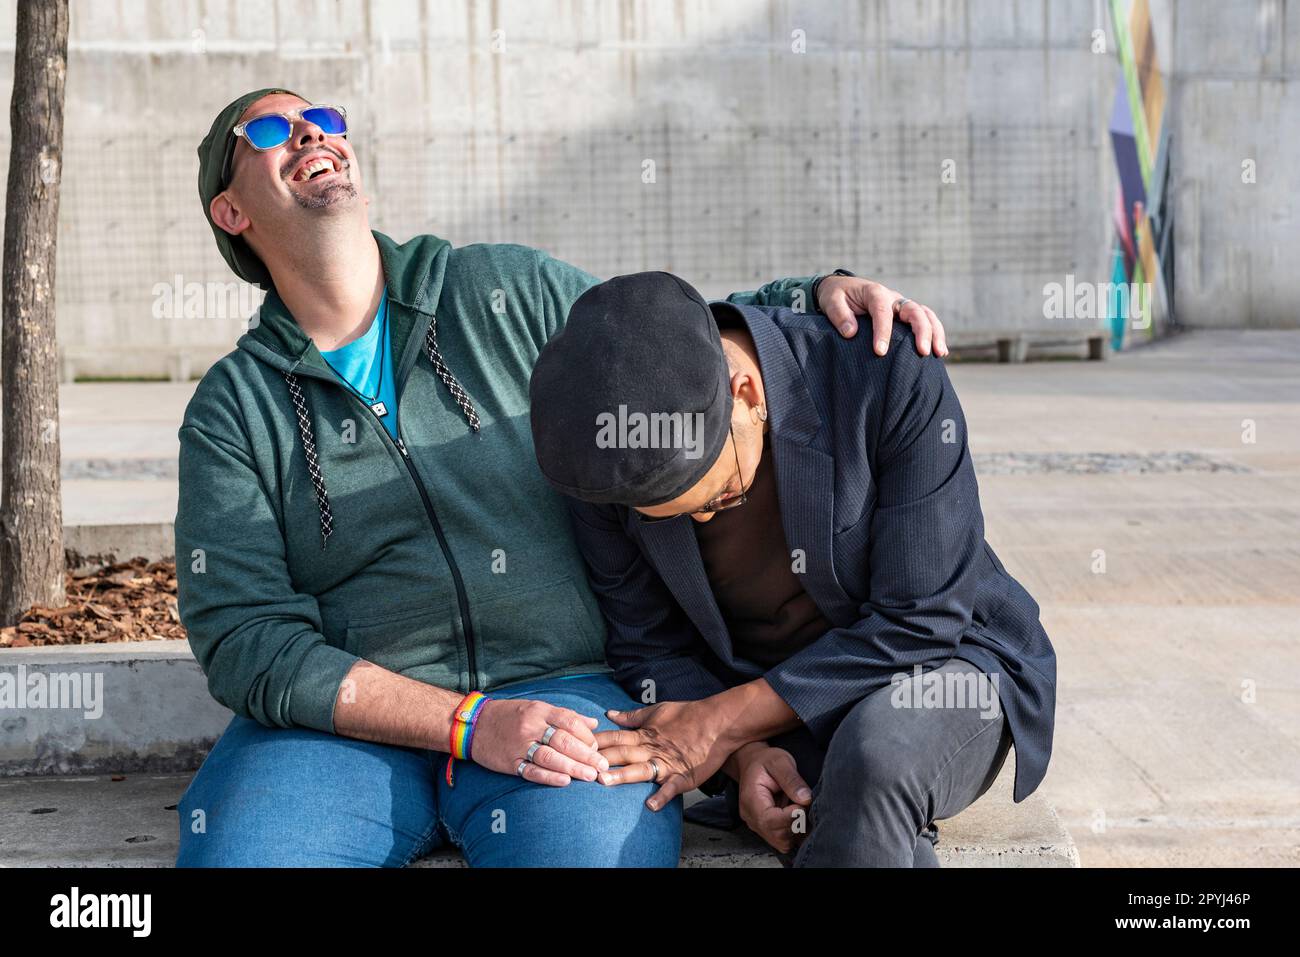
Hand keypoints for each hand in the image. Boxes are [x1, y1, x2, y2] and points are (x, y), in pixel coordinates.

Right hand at [470, 698, 608, 786]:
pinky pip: (531, 771)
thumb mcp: (536, 707)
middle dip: (586, 754)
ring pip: (550, 757)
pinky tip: (564, 781)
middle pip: (563, 740)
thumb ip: (565, 716)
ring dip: (573, 767)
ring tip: (590, 776)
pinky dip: (549, 777)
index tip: (597, 746)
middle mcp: (530, 726)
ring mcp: (519, 745)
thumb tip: (592, 723)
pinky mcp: (510, 762)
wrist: (474, 724)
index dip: (586, 735)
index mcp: (539, 711)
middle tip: (602, 765)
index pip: (569, 721)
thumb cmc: (509, 715)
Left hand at [594, 699, 735, 809]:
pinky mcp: (683, 776)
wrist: (718, 722)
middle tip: (580, 766)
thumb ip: (632, 716)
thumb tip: (610, 713)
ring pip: (640, 770)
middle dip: (600, 760)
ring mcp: (667, 763)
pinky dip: (661, 796)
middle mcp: (652, 748)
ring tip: (604, 782)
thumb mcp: (657, 710)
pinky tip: (650, 805)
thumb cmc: (688, 714)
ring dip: (622, 776)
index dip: (595, 742)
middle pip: (621, 754)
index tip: (575, 746)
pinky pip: (670, 787)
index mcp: (644, 734)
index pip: (614, 737)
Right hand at [736, 745, 812, 854]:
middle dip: (797, 823)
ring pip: (782, 842)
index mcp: (751, 800)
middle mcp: (751, 817)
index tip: (803, 803)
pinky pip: (783, 840)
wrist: (752, 763)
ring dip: (797, 829)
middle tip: (803, 804)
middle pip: (777, 836)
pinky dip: (794, 832)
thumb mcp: (780, 762)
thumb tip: (806, 799)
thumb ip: (792, 779)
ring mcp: (757, 826)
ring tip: (800, 808)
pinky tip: (798, 816)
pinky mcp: (766, 829)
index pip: (770, 821)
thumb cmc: (765, 761)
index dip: (791, 817)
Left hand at [816, 274, 947, 357]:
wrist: (842, 290)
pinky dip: (935, 333)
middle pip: (913, 310)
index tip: (880, 351)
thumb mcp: (831, 301)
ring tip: (939, 353)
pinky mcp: (905, 315)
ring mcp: (901, 306)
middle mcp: (892, 297)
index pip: (882, 311)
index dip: (883, 331)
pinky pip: (925, 321)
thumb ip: (839, 315)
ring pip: (925, 315)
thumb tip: (850, 332)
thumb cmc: (836, 296)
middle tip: (922, 351)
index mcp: (874, 292)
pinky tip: (939, 352)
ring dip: (935, 332)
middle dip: (921, 331)